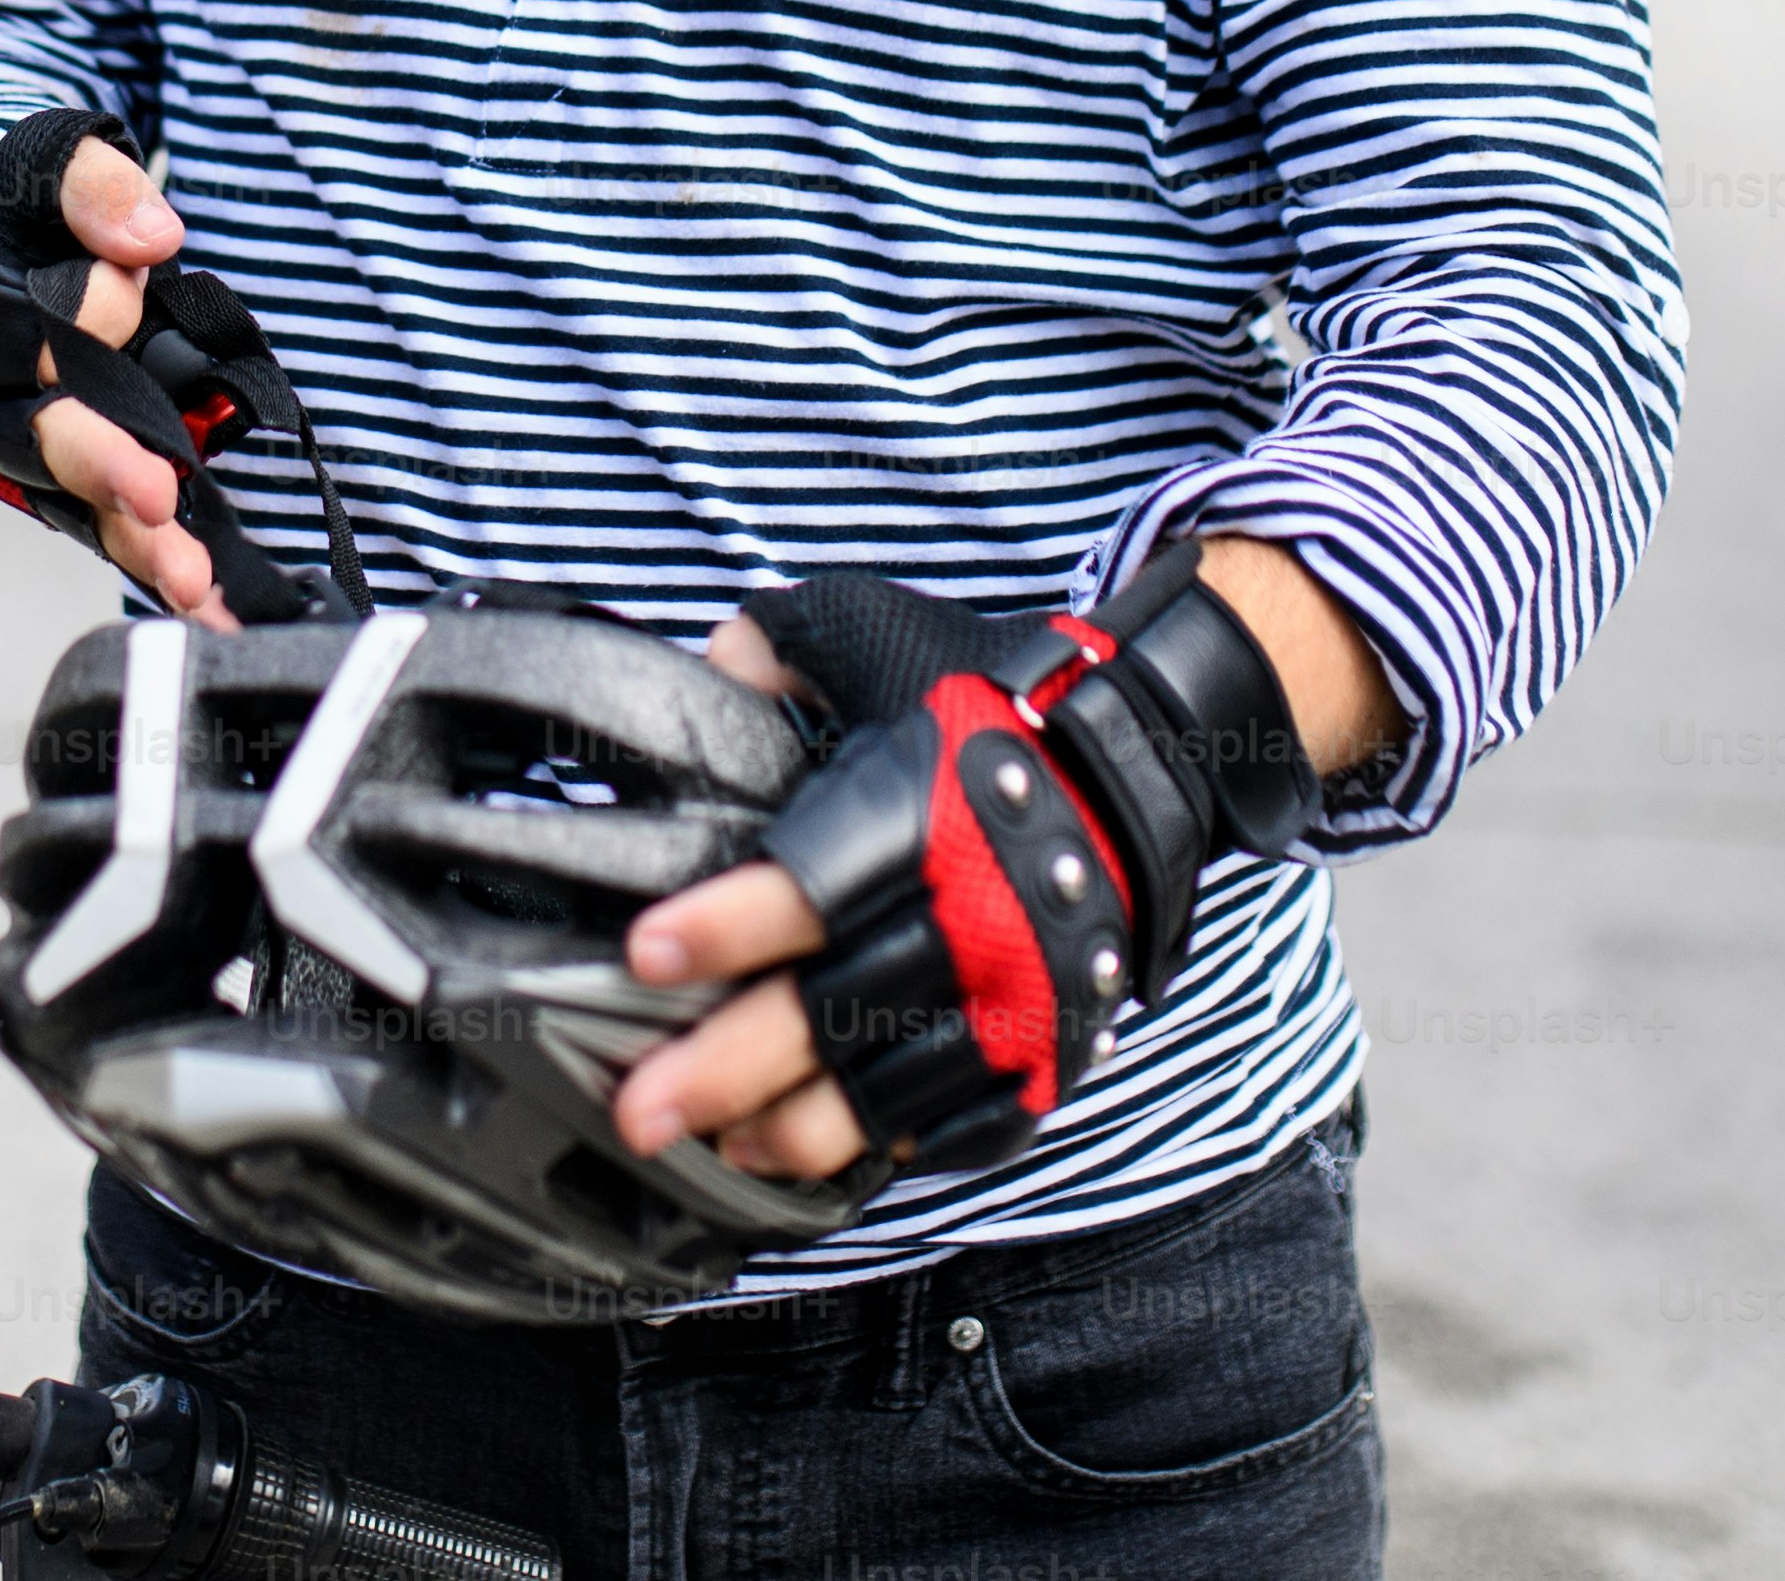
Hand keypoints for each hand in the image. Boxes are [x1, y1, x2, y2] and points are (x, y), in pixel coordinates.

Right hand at [12, 134, 233, 630]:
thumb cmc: (16, 206)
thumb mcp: (46, 160)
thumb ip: (93, 186)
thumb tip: (150, 237)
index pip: (17, 332)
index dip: (76, 321)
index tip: (125, 298)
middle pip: (37, 440)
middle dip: (101, 469)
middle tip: (155, 498)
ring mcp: (16, 450)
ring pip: (71, 500)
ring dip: (132, 541)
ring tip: (192, 581)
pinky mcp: (58, 481)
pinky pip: (104, 523)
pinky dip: (153, 560)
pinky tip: (209, 600)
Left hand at [609, 545, 1394, 1178]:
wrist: (1142, 749)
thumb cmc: (991, 695)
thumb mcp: (873, 635)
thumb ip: (774, 652)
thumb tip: (696, 679)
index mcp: (929, 815)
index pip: (816, 882)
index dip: (729, 925)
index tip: (647, 956)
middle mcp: (978, 913)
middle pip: (835, 1008)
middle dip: (728, 1065)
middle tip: (642, 1109)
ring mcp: (1019, 993)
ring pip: (888, 1085)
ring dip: (790, 1125)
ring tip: (713, 1143)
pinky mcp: (1048, 1044)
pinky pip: (958, 1119)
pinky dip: (881, 1144)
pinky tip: (805, 1149)